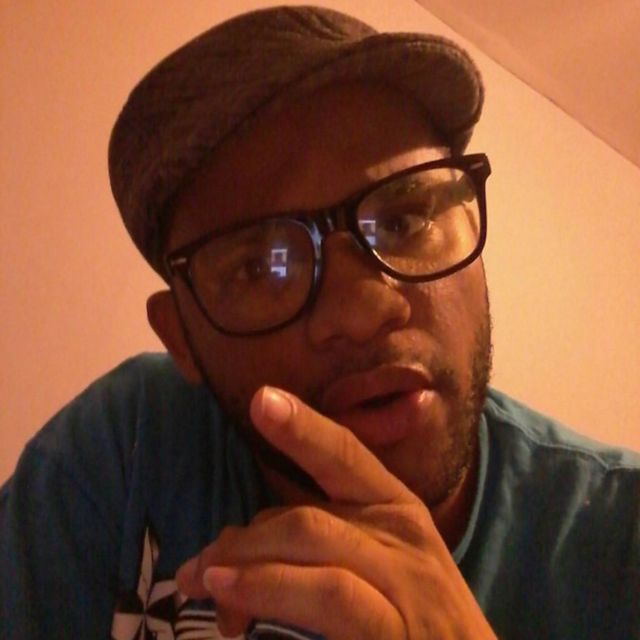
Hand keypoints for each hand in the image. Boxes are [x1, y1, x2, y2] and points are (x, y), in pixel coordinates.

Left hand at [176, 386, 495, 638]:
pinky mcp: (396, 628)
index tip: (261, 399)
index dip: (304, 427)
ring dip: (247, 559)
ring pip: (311, 541)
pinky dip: (272, 587)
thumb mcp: (379, 567)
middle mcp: (403, 535)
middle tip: (196, 569)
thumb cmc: (419, 621)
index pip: (346, 455)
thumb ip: (320, 546)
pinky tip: (233, 595)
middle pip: (306, 514)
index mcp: (397, 509)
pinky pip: (329, 594)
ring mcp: (405, 582)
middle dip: (243, 538)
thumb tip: (235, 551)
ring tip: (203, 580)